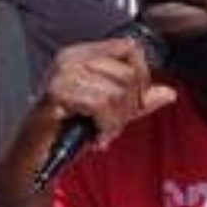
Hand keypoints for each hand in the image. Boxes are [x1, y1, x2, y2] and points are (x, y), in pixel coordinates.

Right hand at [37, 37, 178, 151]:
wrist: (37, 159)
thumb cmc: (69, 133)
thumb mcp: (112, 114)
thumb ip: (138, 102)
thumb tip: (169, 93)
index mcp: (83, 54)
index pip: (130, 48)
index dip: (141, 77)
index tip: (132, 104)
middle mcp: (71, 58)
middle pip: (128, 72)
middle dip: (128, 106)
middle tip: (111, 125)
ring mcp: (62, 73)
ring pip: (117, 90)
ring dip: (115, 121)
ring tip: (101, 132)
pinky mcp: (57, 92)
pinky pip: (101, 103)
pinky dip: (105, 125)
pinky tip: (96, 136)